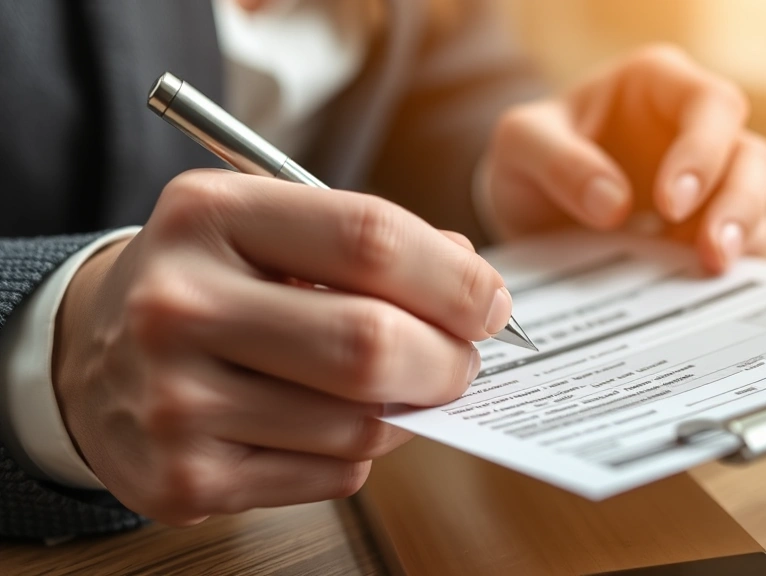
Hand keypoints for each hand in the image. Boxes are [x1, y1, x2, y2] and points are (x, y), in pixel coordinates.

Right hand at [53, 170, 509, 524]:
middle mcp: (177, 305)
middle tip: (462, 360)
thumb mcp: (269, 229)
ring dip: (404, 410)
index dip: (453, 276)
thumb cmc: (207, 284)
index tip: (489, 302)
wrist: (93, 359)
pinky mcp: (183, 479)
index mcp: (208, 216)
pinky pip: (333, 474)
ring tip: (391, 388)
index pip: (369, 238)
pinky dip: (360, 452)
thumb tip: (474, 287)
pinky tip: (328, 423)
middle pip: (370, 343)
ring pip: (360, 423)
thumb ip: (369, 244)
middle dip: (448, 359)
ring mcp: (173, 401)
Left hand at [483, 45, 765, 272]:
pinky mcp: (708, 230)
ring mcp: (710, 183)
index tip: (673, 203)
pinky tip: (697, 288)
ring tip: (710, 270)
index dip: (703, 151)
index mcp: (660, 84)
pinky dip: (726, 270)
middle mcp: (696, 129)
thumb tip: (612, 204)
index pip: (710, 104)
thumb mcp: (520, 143)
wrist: (528, 208)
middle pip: (753, 157)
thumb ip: (557, 160)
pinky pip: (739, 249)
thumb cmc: (532, 156)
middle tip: (709, 249)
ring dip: (742, 238)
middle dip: (739, 203)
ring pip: (757, 204)